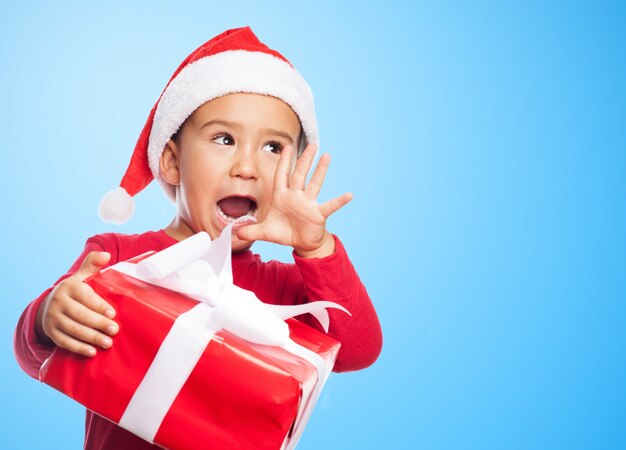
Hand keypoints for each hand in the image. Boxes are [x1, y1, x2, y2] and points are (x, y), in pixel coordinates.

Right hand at [35, 251, 118, 356]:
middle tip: (115, 330)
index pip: (85, 297)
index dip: (99, 306)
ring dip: (91, 337)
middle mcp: (58, 301)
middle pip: (80, 315)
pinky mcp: (51, 332)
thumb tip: (106, 255)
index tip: (113, 314)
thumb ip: (93, 263)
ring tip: (108, 343)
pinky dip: (79, 348)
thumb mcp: (83, 275)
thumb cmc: (76, 289)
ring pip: (73, 329)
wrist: (51, 303)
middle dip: (98, 324)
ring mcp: (53, 318)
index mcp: (69, 286)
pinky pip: (64, 342)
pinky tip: (92, 352)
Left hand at [237, 144, 351, 257]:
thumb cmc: (284, 232)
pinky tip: (349, 194)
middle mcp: (296, 196)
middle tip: (311, 144)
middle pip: (300, 174)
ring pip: (315, 184)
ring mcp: (308, 204)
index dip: (283, 162)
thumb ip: (249, 230)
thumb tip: (233, 232)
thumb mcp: (263, 232)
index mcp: (282, 197)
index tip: (286, 146)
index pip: (282, 175)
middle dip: (304, 159)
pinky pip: (330, 206)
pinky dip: (339, 201)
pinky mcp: (318, 214)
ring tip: (327, 156)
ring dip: (321, 170)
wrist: (301, 243)